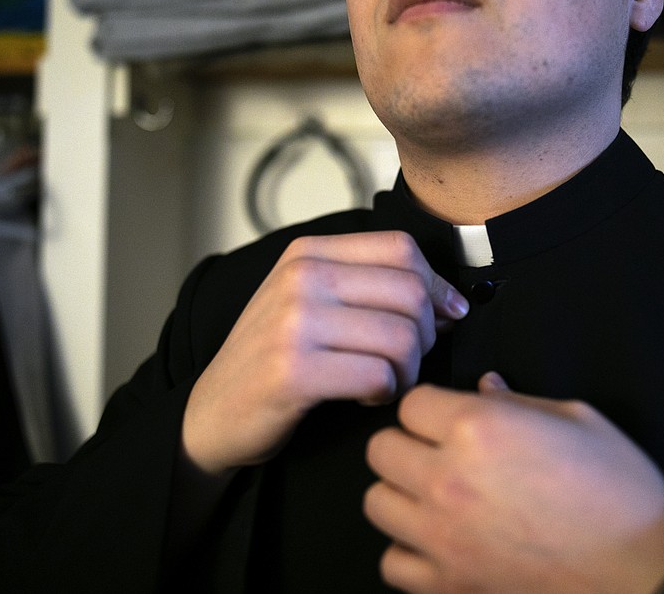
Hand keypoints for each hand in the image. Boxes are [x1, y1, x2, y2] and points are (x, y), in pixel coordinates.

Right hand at [181, 231, 468, 476]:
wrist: (212, 413)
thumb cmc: (273, 359)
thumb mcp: (310, 301)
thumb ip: (370, 286)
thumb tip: (450, 300)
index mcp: (309, 252)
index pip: (401, 249)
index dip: (437, 285)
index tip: (446, 315)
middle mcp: (301, 278)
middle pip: (410, 293)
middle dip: (427, 334)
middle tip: (407, 360)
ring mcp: (294, 322)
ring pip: (402, 337)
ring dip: (408, 370)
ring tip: (386, 382)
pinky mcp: (293, 370)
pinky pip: (378, 375)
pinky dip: (385, 393)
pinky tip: (366, 397)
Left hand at [364, 373, 663, 593]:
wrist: (645, 568)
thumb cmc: (619, 487)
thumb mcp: (574, 419)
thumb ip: (515, 402)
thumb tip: (483, 387)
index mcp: (480, 428)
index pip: (411, 403)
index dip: (432, 406)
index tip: (449, 416)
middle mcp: (448, 479)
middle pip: (381, 449)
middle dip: (408, 444)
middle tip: (440, 451)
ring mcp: (443, 537)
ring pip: (376, 502)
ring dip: (402, 494)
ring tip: (436, 495)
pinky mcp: (450, 584)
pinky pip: (393, 563)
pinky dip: (409, 551)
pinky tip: (440, 540)